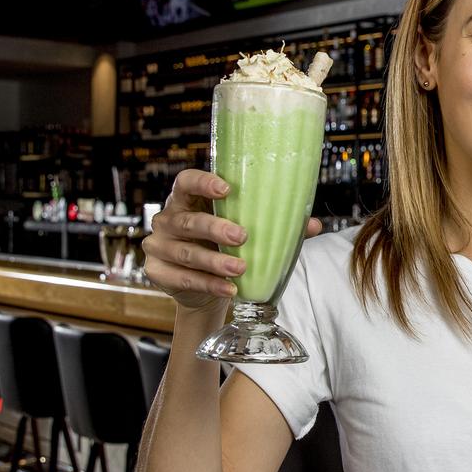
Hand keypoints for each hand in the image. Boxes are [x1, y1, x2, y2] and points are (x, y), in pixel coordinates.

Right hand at [141, 169, 321, 311]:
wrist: (204, 286)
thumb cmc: (226, 246)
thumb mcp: (247, 232)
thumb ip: (277, 225)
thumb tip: (314, 224)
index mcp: (189, 199)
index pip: (186, 182)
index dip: (203, 182)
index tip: (226, 189)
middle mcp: (169, 219)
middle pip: (188, 220)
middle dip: (216, 228)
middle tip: (242, 236)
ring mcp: (159, 246)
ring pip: (186, 252)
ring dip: (215, 261)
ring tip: (241, 269)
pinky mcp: (157, 272)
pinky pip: (184, 278)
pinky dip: (209, 284)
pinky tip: (230, 289)